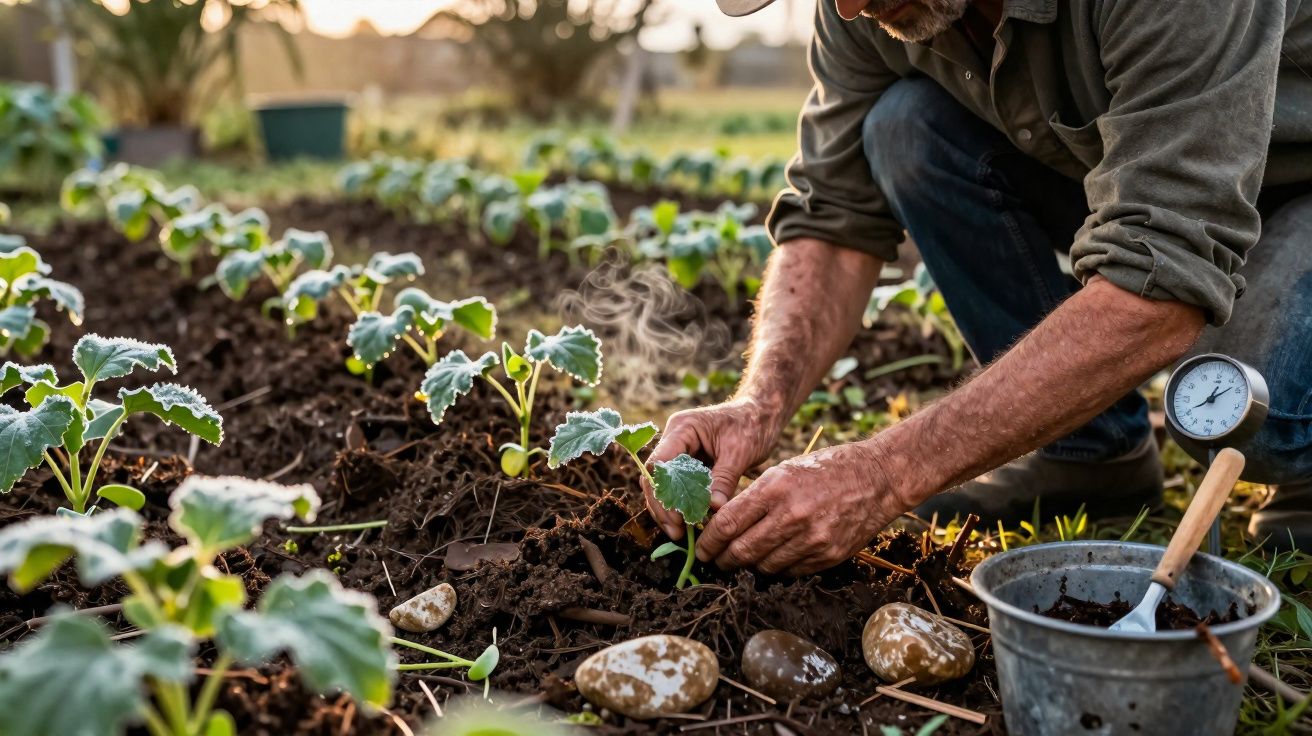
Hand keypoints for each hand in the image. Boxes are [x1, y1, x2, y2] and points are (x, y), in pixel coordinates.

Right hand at [643, 398, 783, 538]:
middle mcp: (675, 439)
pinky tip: (691, 525)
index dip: (663, 493)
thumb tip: (713, 509)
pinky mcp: (690, 464)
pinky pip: (680, 487)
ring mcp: (680, 452)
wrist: (762, 414)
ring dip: (670, 509)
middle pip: (655, 477)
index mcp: (682, 428)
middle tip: (677, 533)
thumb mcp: (740, 452)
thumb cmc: (752, 425)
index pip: (659, 463)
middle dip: (663, 506)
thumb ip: (724, 479)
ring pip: (664, 485)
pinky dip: (684, 505)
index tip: (677, 518)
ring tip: (681, 535)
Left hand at [695, 441, 905, 575]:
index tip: (701, 548)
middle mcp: (792, 516)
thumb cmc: (826, 469)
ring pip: (764, 566)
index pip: (729, 524)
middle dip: (722, 559)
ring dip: (748, 567)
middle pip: (742, 550)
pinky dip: (775, 569)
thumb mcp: (784, 471)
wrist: (877, 478)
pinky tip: (771, 560)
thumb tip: (723, 524)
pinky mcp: (828, 556)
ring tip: (740, 561)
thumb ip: (755, 497)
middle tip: (714, 560)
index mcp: (776, 488)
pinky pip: (790, 571)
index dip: (709, 541)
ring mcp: (812, 539)